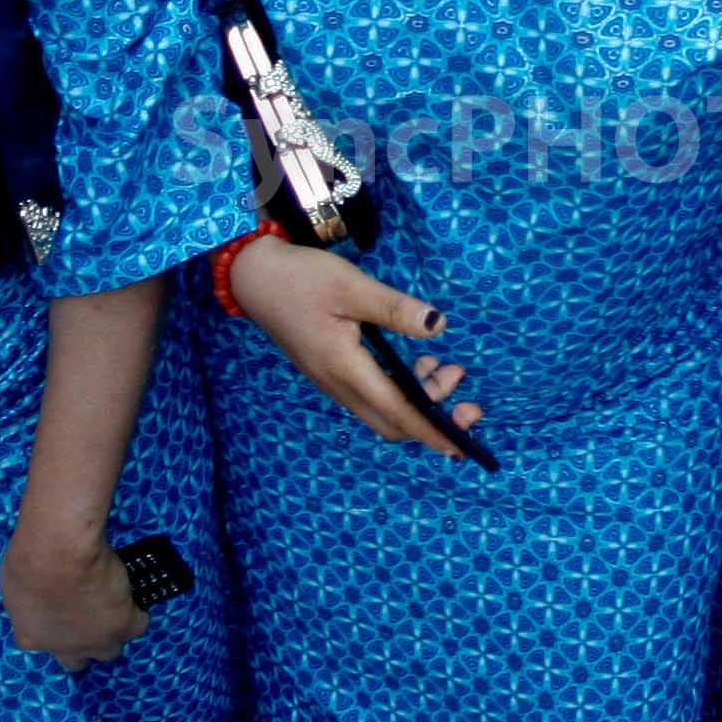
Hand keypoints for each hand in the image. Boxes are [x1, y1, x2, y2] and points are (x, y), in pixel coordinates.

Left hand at [0, 526, 146, 667]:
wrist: (60, 552)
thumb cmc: (27, 561)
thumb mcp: (13, 585)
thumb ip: (27, 601)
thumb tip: (37, 596)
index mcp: (32, 638)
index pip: (44, 645)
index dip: (54, 629)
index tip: (59, 612)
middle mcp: (66, 648)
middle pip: (78, 660)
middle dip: (81, 643)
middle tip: (85, 616)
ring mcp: (98, 640)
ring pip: (110, 650)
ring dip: (110, 633)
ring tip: (112, 607)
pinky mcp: (124, 625)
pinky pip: (138, 626)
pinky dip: (136, 613)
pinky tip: (130, 596)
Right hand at [224, 232, 486, 450]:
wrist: (254, 277)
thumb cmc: (301, 279)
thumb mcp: (352, 287)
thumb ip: (395, 309)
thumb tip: (438, 324)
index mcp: (346, 370)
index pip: (398, 413)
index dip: (432, 431)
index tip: (463, 444)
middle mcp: (340, 385)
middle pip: (393, 423)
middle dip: (434, 420)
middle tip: (468, 402)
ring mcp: (334, 381)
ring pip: (384, 409)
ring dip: (420, 400)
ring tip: (449, 370)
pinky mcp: (332, 371)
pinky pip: (374, 395)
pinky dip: (403, 388)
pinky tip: (420, 362)